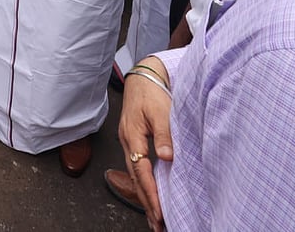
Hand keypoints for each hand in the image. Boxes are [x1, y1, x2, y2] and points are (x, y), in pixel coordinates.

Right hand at [119, 55, 172, 231]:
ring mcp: (128, 142)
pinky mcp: (133, 141)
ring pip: (135, 175)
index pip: (142, 172)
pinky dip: (143, 183)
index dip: (151, 193)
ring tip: (154, 216)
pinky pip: (136, 168)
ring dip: (145, 196)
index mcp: (133, 136)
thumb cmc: (152, 92)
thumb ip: (164, 136)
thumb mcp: (161, 112)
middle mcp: (127, 142)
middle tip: (157, 224)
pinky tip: (149, 192)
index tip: (160, 212)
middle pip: (135, 179)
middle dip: (146, 203)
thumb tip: (167, 158)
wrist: (143, 76)